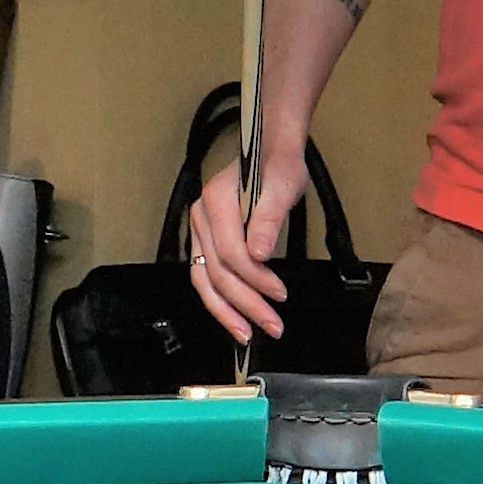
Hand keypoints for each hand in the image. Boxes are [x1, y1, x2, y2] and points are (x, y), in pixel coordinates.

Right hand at [185, 143, 305, 345]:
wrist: (271, 151)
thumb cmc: (278, 166)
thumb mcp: (283, 186)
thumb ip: (269, 219)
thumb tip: (260, 254)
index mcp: (215, 202)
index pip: (231, 252)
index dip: (255, 278)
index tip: (280, 295)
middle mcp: (200, 217)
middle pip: (215, 272)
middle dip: (243, 304)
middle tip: (270, 326)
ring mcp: (200, 228)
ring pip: (205, 279)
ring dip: (227, 310)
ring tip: (248, 332)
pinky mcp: (206, 238)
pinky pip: (207, 274)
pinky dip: (222, 298)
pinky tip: (237, 314)